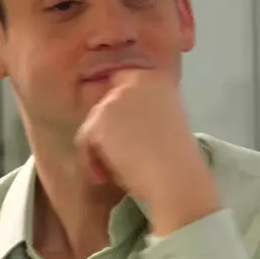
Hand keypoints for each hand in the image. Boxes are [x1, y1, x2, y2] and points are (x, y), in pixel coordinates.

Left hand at [74, 69, 219, 234]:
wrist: (175, 176)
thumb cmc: (176, 160)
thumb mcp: (167, 123)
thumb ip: (144, 113)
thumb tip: (122, 124)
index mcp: (156, 81)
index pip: (125, 82)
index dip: (120, 112)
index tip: (123, 137)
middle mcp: (135, 82)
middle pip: (106, 106)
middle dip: (107, 132)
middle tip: (118, 158)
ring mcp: (116, 98)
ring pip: (93, 124)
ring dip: (100, 149)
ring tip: (113, 172)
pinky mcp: (100, 119)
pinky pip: (83, 140)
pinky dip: (90, 161)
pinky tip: (104, 177)